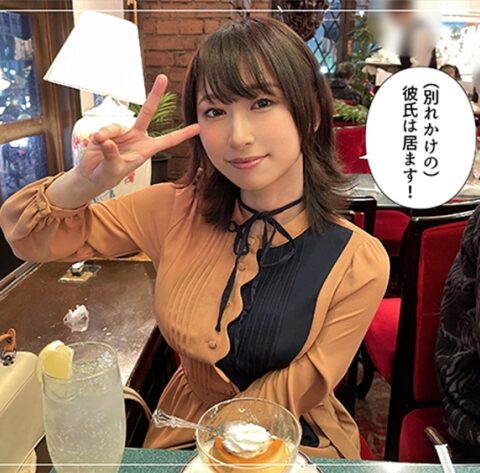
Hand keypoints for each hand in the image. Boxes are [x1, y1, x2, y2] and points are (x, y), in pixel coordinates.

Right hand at [76, 74, 200, 190]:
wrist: (90, 176)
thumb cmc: (106, 176)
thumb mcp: (112, 170)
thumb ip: (112, 156)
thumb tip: (109, 141)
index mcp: (146, 150)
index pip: (168, 140)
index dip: (182, 134)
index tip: (198, 127)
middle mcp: (137, 138)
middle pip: (147, 112)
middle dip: (155, 95)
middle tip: (163, 77)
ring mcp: (123, 133)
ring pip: (117, 126)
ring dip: (107, 134)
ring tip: (99, 143)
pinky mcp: (108, 131)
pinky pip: (106, 128)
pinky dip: (101, 135)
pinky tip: (96, 141)